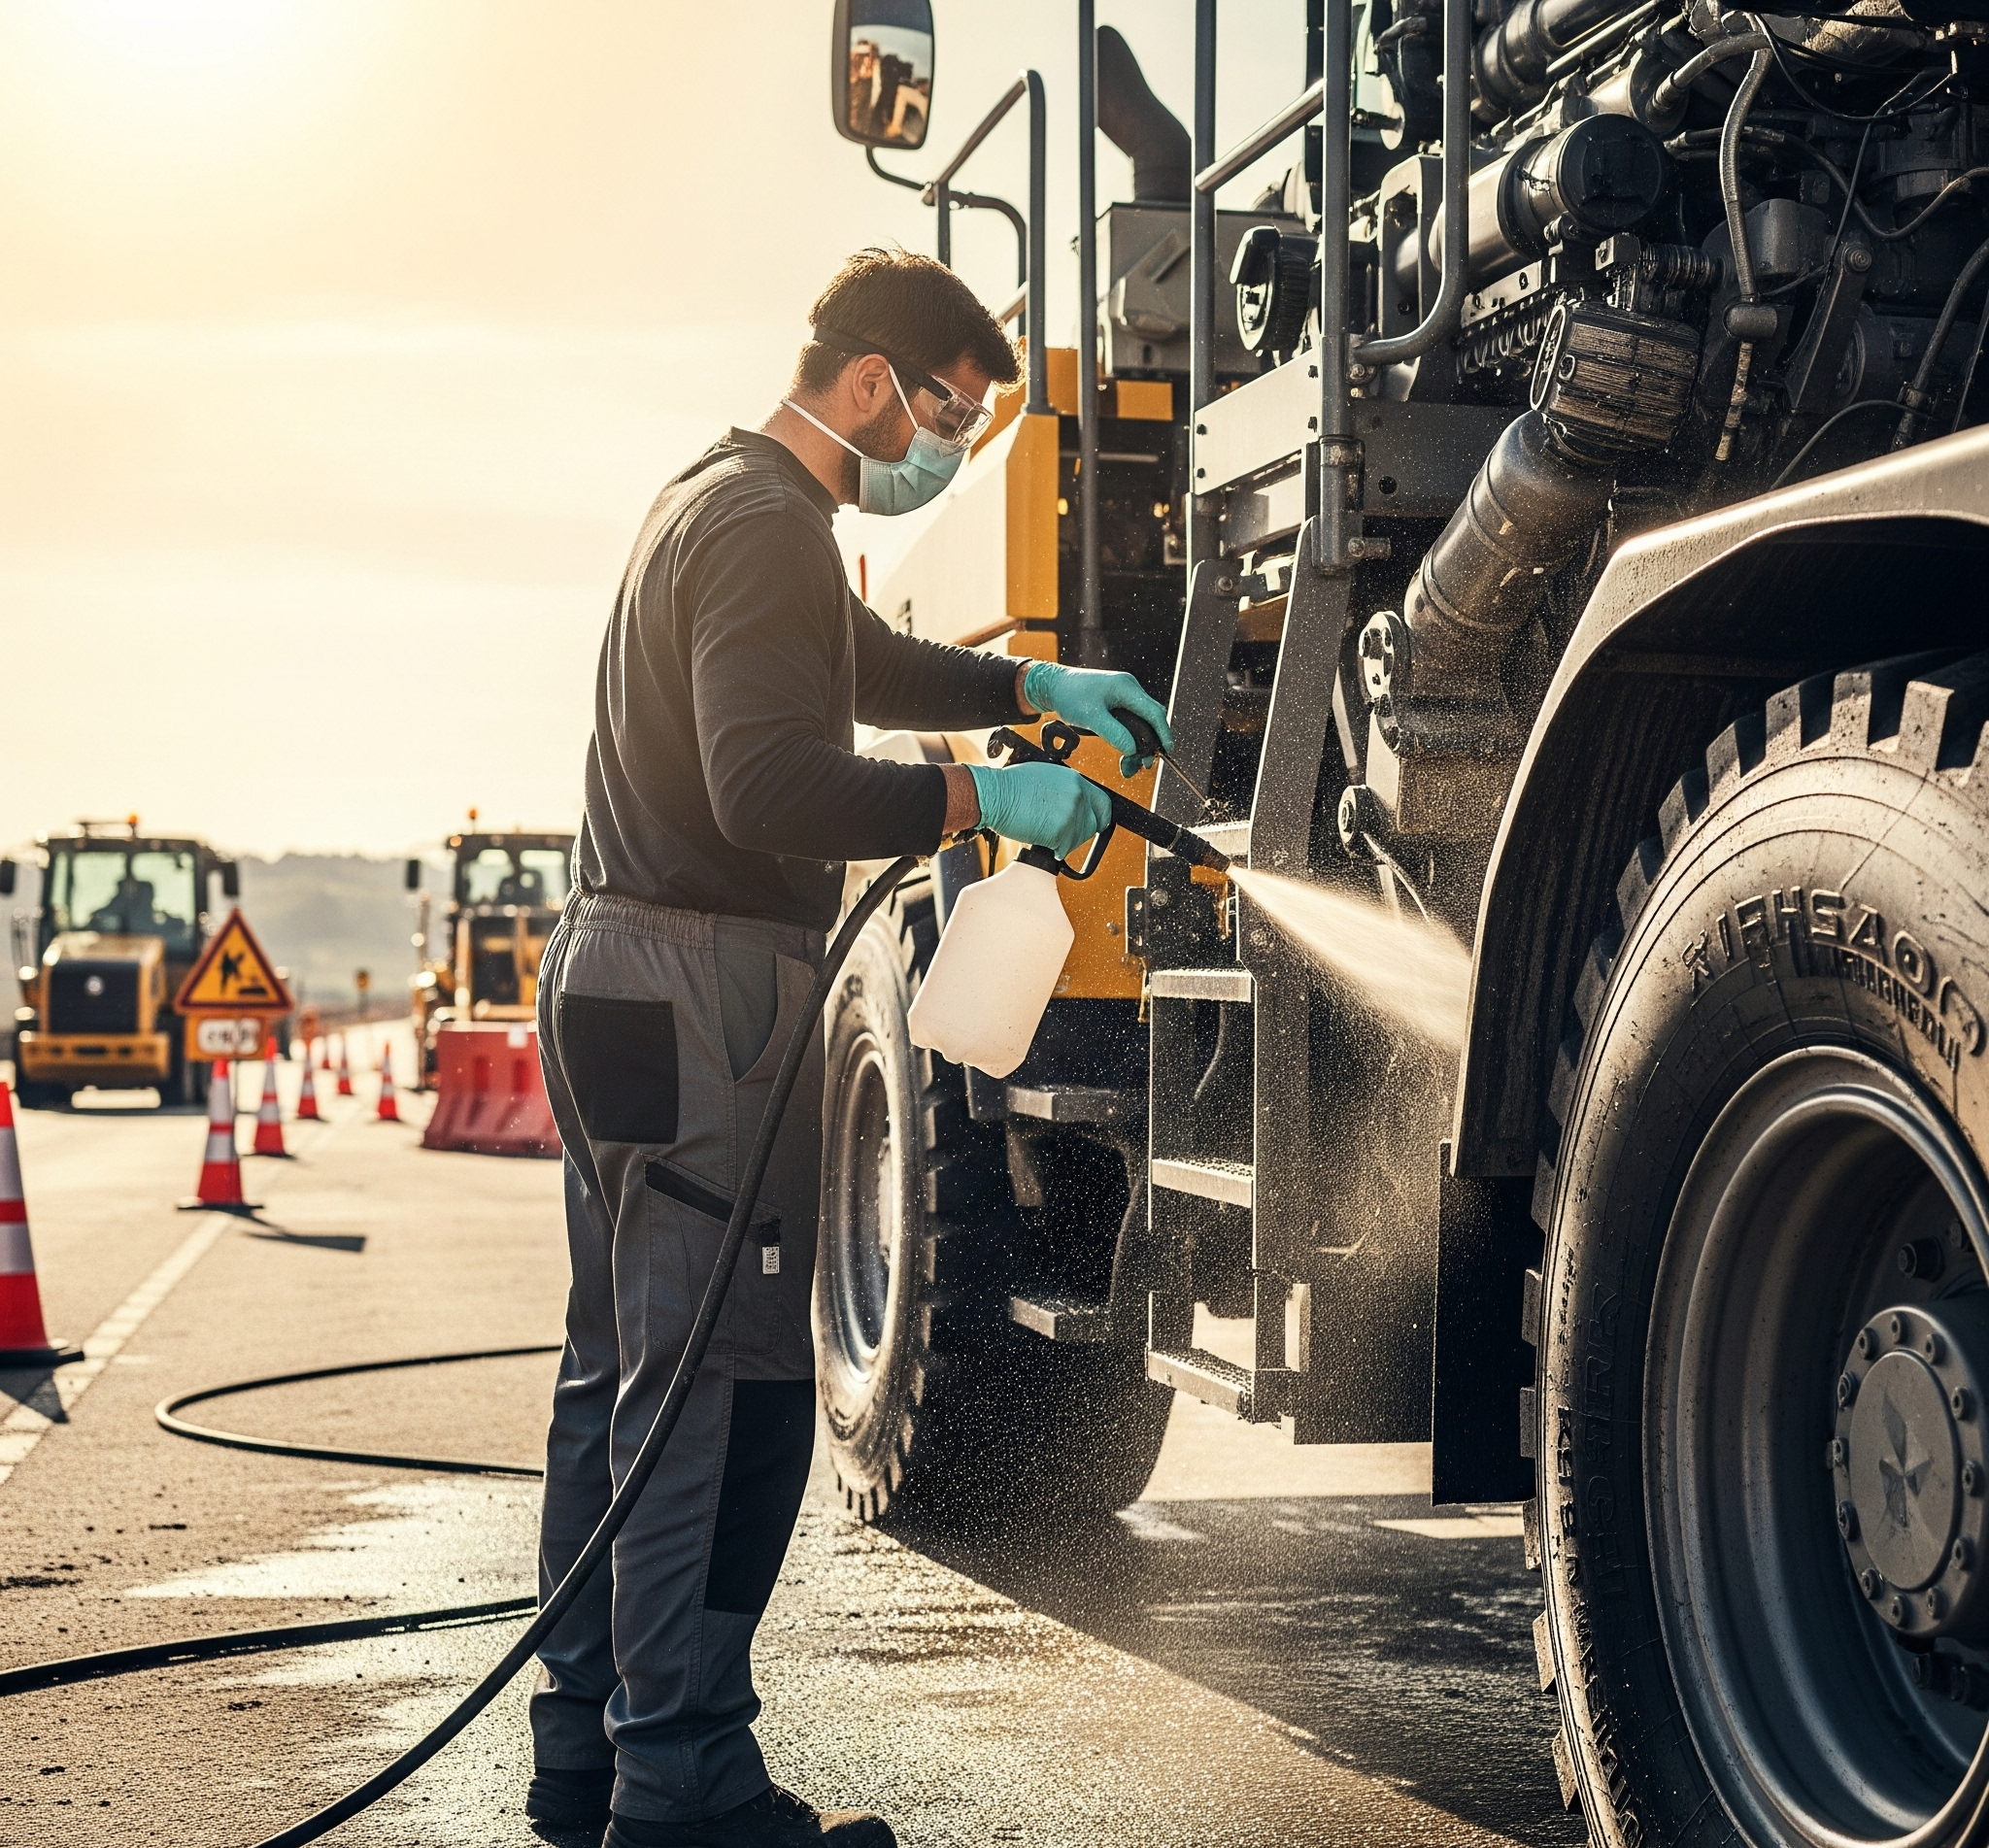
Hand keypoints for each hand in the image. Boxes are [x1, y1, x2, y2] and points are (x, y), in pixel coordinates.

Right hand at [966, 762, 1113, 860]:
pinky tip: (1041, 840)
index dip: (1098, 816)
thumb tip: (1073, 802)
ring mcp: (1071, 815)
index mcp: (1076, 780)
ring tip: (1047, 833)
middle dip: (1080, 831)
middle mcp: (1078, 796)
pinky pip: (1064, 849)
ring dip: (1065, 841)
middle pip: (1094, 824)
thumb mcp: (1047, 776)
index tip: (1094, 823)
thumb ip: (1066, 789)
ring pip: (1079, 839)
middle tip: (1064, 833)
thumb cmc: (1010, 785)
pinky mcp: (1061, 832)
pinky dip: (1054, 850)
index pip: (1103, 803)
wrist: (995, 795)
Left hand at [1022, 662, 1173, 776]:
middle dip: (1150, 742)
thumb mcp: (1090, 717)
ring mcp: (1124, 695)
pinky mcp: (1117, 702)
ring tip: (1130, 765)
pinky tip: (1125, 753)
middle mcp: (1129, 689)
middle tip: (1145, 764)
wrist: (1053, 686)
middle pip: (1151, 718)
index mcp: (1126, 688)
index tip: (1167, 750)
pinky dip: (1130, 738)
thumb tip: (1132, 750)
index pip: (1154, 712)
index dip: (1163, 732)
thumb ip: (1113, 733)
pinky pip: (1131, 721)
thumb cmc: (1070, 696)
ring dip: (1139, 743)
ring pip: (1141, 722)